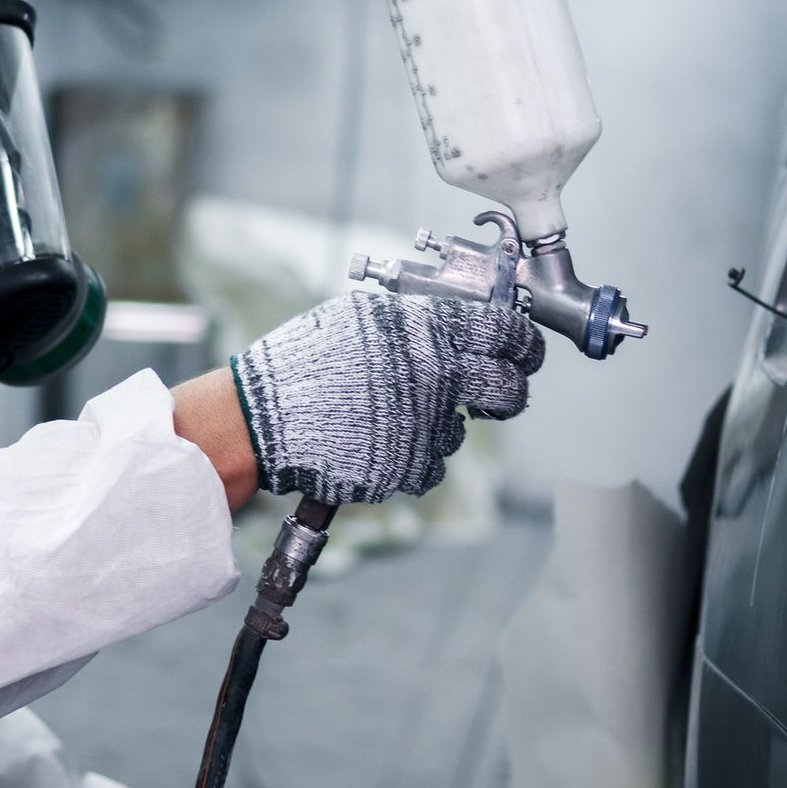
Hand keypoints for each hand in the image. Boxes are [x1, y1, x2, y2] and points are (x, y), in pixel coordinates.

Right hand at [232, 292, 544, 504]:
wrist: (261, 418)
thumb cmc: (303, 362)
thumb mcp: (361, 319)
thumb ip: (417, 323)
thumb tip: (464, 328)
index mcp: (424, 329)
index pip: (506, 331)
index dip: (525, 342)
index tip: (525, 350)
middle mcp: (435, 375)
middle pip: (508, 389)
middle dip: (508, 393)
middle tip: (495, 393)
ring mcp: (426, 425)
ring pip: (460, 430)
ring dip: (437, 424)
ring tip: (385, 414)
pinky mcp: (411, 468)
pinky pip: (429, 463)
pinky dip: (410, 455)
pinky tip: (373, 439)